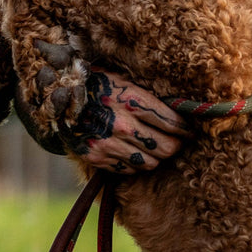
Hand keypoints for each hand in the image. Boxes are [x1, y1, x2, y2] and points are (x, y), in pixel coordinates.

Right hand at [59, 71, 192, 174]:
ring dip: (158, 157)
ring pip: (150, 162)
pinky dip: (137, 165)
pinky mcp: (98, 158)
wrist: (61, 97)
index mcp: (134, 101)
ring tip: (159, 149)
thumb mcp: (127, 82)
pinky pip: (129, 170)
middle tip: (180, 142)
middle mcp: (124, 125)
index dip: (186, 129)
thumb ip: (149, 98)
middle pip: (166, 147)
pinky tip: (138, 154)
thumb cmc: (101, 84)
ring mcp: (110, 143)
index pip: (172, 122)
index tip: (190, 130)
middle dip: (177, 145)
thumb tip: (178, 109)